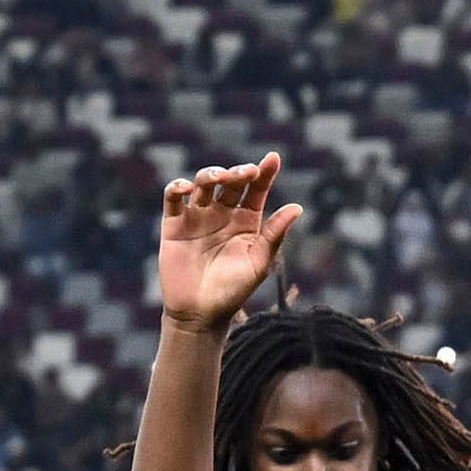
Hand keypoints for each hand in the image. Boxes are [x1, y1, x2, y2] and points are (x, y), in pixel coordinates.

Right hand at [155, 156, 300, 332]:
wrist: (201, 313)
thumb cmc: (234, 291)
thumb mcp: (259, 262)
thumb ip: (275, 234)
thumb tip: (297, 207)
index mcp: (246, 222)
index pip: (256, 191)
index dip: (264, 173)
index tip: (273, 158)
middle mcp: (222, 214)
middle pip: (230, 183)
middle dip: (238, 173)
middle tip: (248, 173)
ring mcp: (197, 216)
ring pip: (202, 183)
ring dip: (212, 175)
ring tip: (221, 178)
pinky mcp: (174, 224)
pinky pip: (173, 198)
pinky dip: (178, 187)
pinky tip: (187, 188)